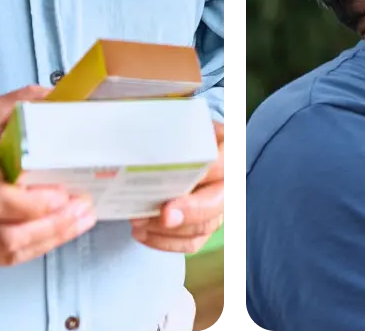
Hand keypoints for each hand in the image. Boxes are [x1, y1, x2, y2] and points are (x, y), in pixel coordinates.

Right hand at [0, 85, 97, 265]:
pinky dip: (31, 248)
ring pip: (8, 251)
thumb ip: (21, 104)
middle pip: (9, 236)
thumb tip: (58, 95)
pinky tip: (54, 234)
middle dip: (54, 226)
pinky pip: (0, 257)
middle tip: (85, 209)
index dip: (34, 203)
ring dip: (49, 239)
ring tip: (79, 221)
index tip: (64, 192)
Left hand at [130, 119, 225, 252]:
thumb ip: (168, 127)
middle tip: (163, 214)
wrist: (182, 144)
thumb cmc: (179, 131)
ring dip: (169, 230)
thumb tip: (139, 128)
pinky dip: (166, 242)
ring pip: (202, 228)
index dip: (204, 176)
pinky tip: (143, 234)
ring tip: (139, 221)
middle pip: (215, 204)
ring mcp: (216, 206)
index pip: (221, 165)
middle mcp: (225, 182)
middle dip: (188, 212)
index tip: (177, 185)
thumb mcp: (178, 121)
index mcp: (223, 150)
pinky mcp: (204, 225)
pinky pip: (192, 242)